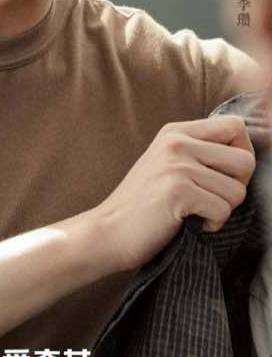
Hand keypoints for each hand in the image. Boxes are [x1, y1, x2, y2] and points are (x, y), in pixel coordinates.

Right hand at [93, 115, 255, 270]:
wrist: (109, 230)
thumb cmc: (144, 203)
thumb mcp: (167, 162)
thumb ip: (199, 151)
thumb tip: (246, 155)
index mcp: (176, 131)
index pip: (235, 126)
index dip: (242, 153)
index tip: (226, 175)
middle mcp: (177, 142)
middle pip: (245, 160)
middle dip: (238, 187)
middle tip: (213, 199)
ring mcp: (177, 165)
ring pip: (238, 191)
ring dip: (223, 210)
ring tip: (197, 212)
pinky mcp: (178, 191)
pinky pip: (223, 210)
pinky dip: (213, 225)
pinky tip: (191, 223)